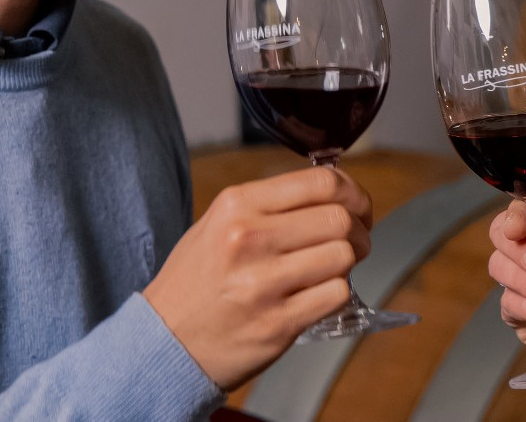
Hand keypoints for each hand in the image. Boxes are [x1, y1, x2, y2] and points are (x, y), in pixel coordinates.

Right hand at [143, 167, 372, 389]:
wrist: (164, 342)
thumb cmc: (196, 281)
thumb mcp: (218, 223)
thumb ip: (270, 204)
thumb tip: (332, 192)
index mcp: (237, 205)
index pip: (321, 182)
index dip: (353, 192)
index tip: (358, 205)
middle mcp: (249, 238)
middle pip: (340, 218)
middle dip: (360, 228)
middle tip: (355, 238)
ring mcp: (264, 283)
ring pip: (344, 256)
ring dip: (351, 261)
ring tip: (335, 266)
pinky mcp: (279, 322)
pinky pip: (337, 295)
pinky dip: (338, 292)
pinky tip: (320, 293)